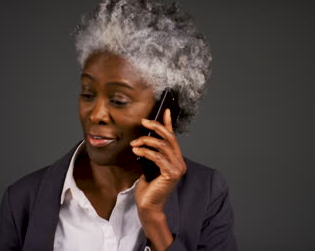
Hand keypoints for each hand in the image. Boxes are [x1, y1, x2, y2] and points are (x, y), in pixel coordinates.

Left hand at [131, 108, 186, 249]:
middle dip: (156, 127)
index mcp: (176, 159)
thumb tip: (146, 136)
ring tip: (134, 143)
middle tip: (144, 122)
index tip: (165, 110)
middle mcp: (180, 162)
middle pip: (169, 138)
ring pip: (162, 146)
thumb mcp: (149, 164)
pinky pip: (157, 157)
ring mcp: (177, 168)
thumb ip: (152, 152)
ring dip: (146, 141)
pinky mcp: (171, 174)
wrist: (148, 205)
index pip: (173, 137)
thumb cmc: (148, 186)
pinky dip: (145, 152)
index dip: (168, 123)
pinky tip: (137, 151)